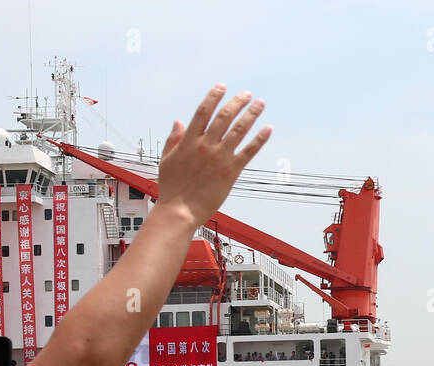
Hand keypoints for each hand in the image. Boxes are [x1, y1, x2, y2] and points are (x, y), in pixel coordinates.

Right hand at [155, 85, 270, 227]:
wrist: (180, 211)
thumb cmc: (171, 188)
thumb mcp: (166, 160)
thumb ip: (173, 140)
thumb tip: (178, 122)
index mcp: (189, 141)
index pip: (203, 111)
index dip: (214, 96)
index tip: (222, 87)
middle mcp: (206, 146)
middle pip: (224, 116)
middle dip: (237, 102)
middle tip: (247, 94)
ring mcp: (219, 158)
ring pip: (239, 130)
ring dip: (251, 114)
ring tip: (260, 104)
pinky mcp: (231, 172)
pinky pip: (248, 152)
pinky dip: (259, 139)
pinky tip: (267, 129)